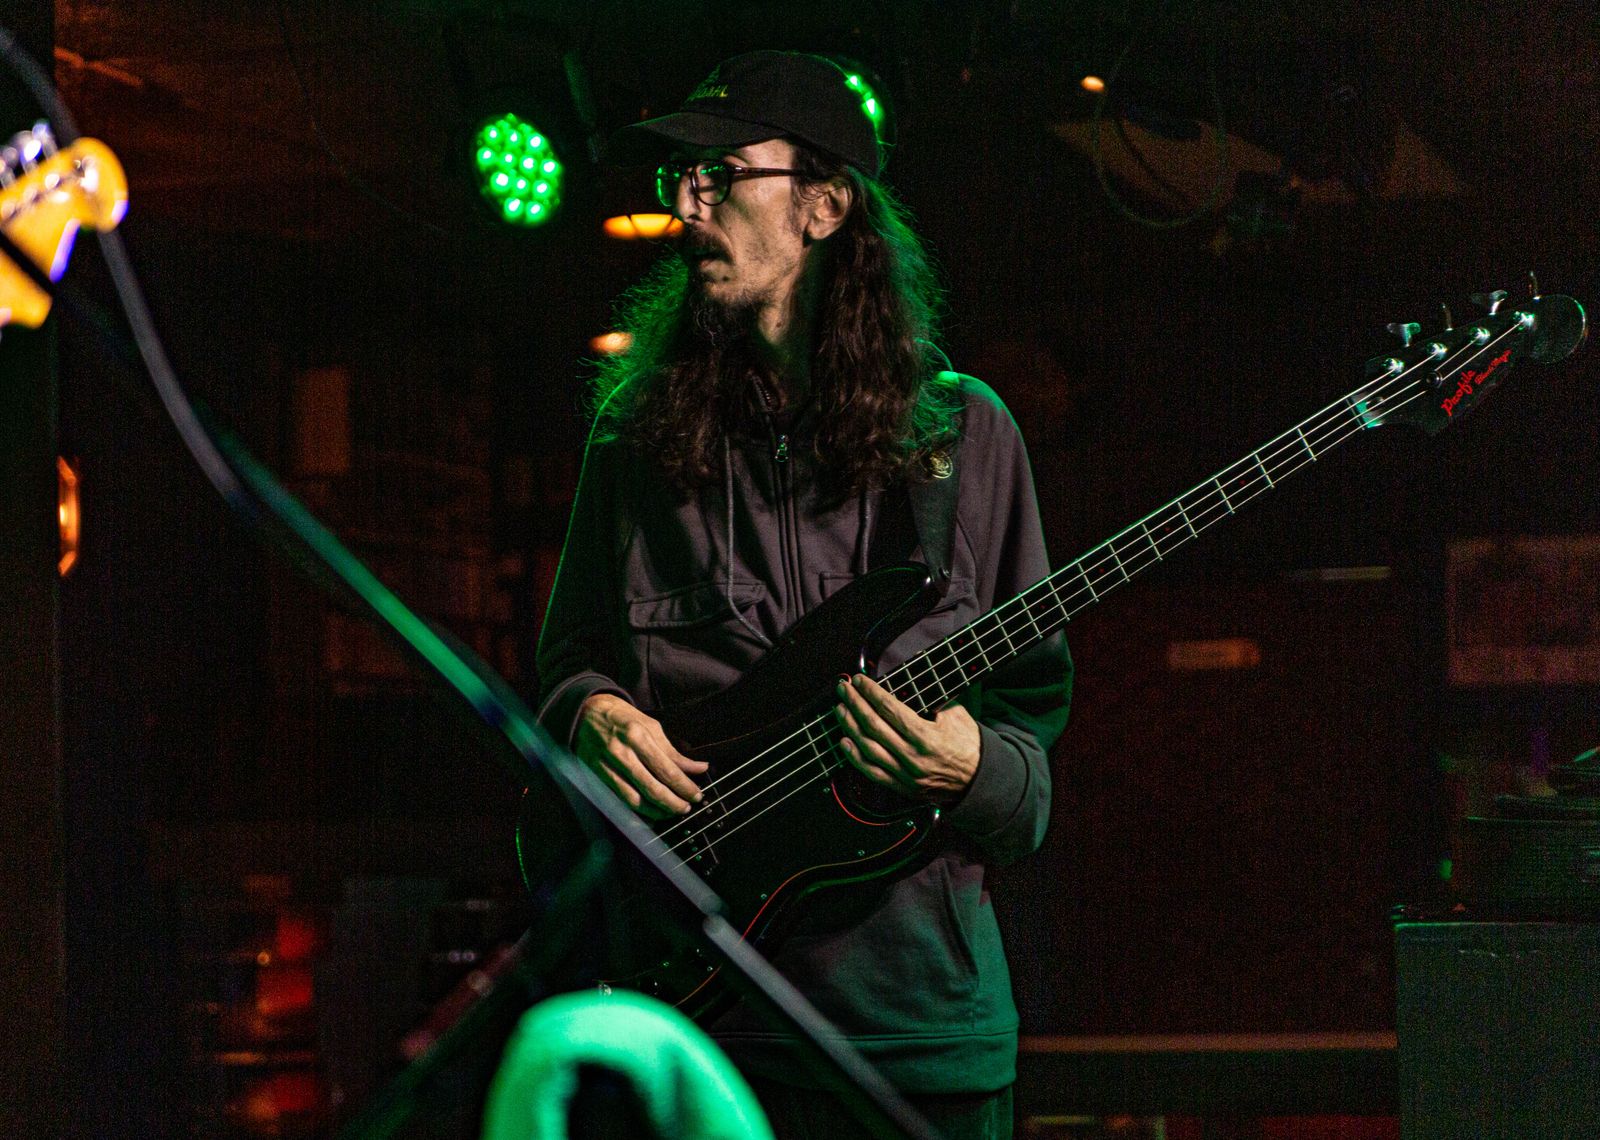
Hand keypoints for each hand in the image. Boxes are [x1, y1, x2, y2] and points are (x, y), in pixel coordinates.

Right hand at [575, 694, 707, 817]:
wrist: (585, 712)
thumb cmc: (622, 717)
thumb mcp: (650, 725)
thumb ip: (673, 751)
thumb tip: (698, 768)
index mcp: (638, 736)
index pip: (667, 769)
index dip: (684, 786)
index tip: (696, 794)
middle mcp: (622, 753)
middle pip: (652, 789)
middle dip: (673, 803)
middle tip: (686, 808)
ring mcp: (607, 767)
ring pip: (635, 800)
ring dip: (656, 811)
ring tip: (671, 812)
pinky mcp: (596, 776)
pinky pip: (619, 801)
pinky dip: (636, 812)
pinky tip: (650, 814)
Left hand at [833, 673, 980, 802]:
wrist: (978, 781)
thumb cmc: (967, 744)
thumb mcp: (956, 715)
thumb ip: (932, 699)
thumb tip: (909, 683)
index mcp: (927, 737)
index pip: (890, 710)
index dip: (872, 693)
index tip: (860, 680)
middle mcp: (913, 757)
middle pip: (874, 726)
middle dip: (855, 704)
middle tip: (844, 689)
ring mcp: (905, 775)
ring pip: (868, 748)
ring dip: (849, 726)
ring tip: (840, 709)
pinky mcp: (901, 786)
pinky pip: (871, 772)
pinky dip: (854, 757)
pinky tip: (844, 741)